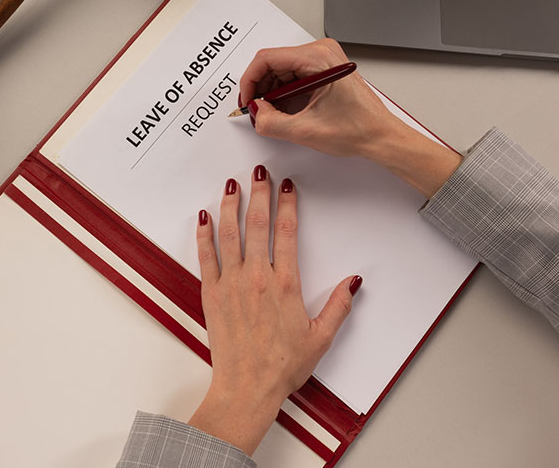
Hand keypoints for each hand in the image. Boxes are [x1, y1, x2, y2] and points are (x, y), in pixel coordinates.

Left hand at [187, 166, 360, 455]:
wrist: (247, 386)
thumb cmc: (282, 366)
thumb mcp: (321, 337)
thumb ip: (339, 306)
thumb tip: (354, 281)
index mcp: (285, 284)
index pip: (287, 233)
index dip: (287, 205)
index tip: (287, 186)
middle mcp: (257, 277)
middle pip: (258, 225)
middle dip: (259, 194)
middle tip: (259, 172)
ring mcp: (231, 283)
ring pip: (230, 234)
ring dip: (231, 205)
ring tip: (231, 184)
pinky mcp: (212, 293)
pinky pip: (206, 256)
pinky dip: (204, 234)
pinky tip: (204, 217)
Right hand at [240, 38, 396, 157]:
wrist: (380, 136)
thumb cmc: (359, 128)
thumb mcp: (306, 130)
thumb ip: (271, 122)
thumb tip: (255, 112)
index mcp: (318, 58)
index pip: (267, 58)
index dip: (250, 81)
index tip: (247, 100)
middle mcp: (321, 52)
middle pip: (272, 62)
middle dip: (259, 88)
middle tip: (256, 110)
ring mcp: (322, 59)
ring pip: (280, 69)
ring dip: (270, 91)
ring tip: (271, 113)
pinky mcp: (322, 68)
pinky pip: (292, 74)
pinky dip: (282, 92)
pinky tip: (283, 109)